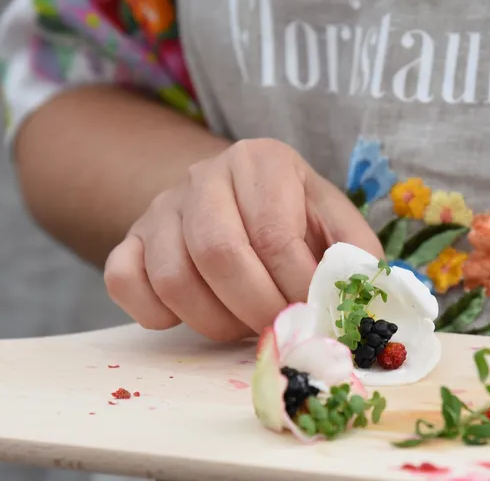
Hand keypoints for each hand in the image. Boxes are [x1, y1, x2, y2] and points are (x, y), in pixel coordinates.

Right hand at [103, 138, 382, 340]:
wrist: (233, 198)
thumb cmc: (294, 217)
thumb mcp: (334, 221)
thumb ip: (355, 253)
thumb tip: (364, 298)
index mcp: (262, 161)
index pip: (274, 233)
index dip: (295, 286)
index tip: (313, 313)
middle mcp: (205, 175)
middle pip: (219, 254)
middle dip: (257, 308)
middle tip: (281, 329)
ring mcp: (161, 207)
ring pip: (174, 277)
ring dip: (214, 320)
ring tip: (244, 325)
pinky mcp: (130, 239)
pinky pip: (124, 283)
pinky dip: (157, 313)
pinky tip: (192, 314)